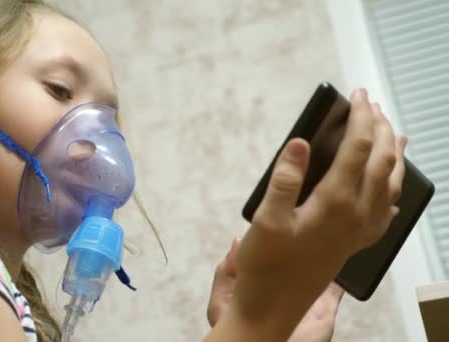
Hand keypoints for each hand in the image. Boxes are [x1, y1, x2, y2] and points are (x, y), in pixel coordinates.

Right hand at [228, 89, 406, 339]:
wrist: (273, 306)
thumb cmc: (266, 264)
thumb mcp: (267, 219)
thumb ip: (285, 179)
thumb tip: (301, 143)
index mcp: (336, 201)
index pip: (358, 148)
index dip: (360, 118)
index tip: (358, 95)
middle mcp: (356, 213)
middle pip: (380, 161)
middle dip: (379, 128)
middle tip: (372, 105)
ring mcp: (359, 230)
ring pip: (389, 184)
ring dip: (393, 155)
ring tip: (394, 135)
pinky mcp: (354, 243)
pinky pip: (385, 211)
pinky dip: (392, 191)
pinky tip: (388, 189)